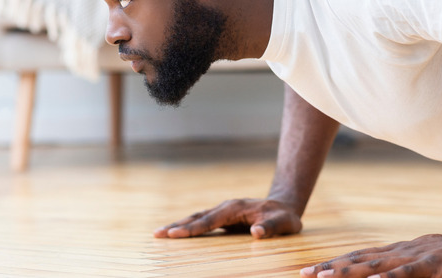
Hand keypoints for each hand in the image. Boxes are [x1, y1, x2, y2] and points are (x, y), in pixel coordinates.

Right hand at [153, 198, 301, 238]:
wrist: (285, 207)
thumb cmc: (284, 217)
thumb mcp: (284, 223)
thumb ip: (271, 227)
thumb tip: (257, 232)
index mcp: (235, 208)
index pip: (210, 220)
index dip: (193, 228)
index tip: (175, 234)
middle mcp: (226, 208)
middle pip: (198, 217)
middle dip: (177, 226)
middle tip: (157, 234)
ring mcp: (223, 212)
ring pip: (197, 218)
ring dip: (178, 226)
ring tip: (159, 234)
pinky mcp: (223, 219)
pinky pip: (202, 223)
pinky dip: (188, 228)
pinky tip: (176, 234)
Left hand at [300, 234, 441, 277]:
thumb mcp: (419, 265)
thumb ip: (398, 272)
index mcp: (394, 254)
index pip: (357, 257)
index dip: (333, 264)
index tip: (308, 271)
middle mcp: (399, 254)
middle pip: (359, 260)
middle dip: (331, 268)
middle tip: (304, 274)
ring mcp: (415, 258)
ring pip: (377, 266)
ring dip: (350, 272)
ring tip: (326, 277)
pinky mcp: (433, 266)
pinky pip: (408, 273)